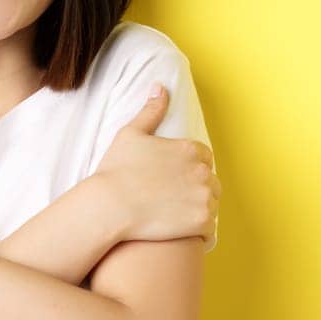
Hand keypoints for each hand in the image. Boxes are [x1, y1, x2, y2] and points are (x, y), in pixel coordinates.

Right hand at [93, 83, 220, 244]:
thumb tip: (160, 87)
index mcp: (190, 149)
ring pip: (211, 205)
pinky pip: (210, 230)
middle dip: (195, 189)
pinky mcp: (202, 223)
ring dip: (198, 209)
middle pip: (210, 182)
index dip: (187, 168)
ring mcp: (205, 198)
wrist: (109, 206)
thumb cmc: (116, 169)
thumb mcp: (131, 134)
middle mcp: (203, 172)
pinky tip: (179, 230)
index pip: (203, 158)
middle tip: (170, 198)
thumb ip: (151, 110)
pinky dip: (199, 232)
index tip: (170, 178)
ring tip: (173, 214)